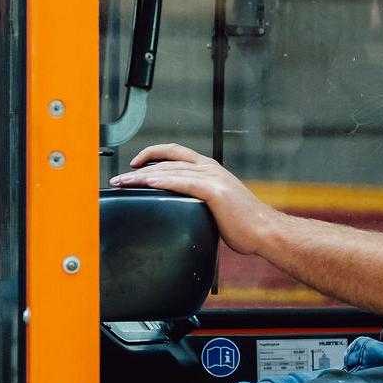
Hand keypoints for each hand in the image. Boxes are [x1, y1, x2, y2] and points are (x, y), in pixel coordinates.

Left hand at [109, 143, 275, 255]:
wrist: (264, 230)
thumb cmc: (243, 222)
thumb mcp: (218, 203)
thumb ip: (200, 198)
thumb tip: (181, 207)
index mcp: (210, 168)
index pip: (175, 152)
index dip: (152, 153)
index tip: (134, 164)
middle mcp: (209, 168)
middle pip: (167, 162)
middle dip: (139, 169)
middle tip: (119, 179)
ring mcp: (212, 178)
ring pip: (170, 171)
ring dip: (143, 176)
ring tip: (124, 182)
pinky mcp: (214, 191)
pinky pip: (183, 183)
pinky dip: (164, 181)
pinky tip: (148, 183)